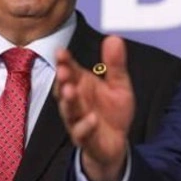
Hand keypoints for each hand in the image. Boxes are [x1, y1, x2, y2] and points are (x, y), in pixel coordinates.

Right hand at [54, 35, 134, 180]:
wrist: (117, 143)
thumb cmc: (112, 111)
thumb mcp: (119, 84)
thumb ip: (115, 64)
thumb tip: (114, 37)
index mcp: (82, 85)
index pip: (70, 70)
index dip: (65, 62)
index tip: (61, 51)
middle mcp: (76, 102)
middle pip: (64, 89)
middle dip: (62, 80)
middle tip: (63, 70)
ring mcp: (78, 121)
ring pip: (69, 111)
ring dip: (69, 101)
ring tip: (70, 91)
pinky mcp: (86, 139)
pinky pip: (82, 133)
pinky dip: (85, 126)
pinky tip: (92, 118)